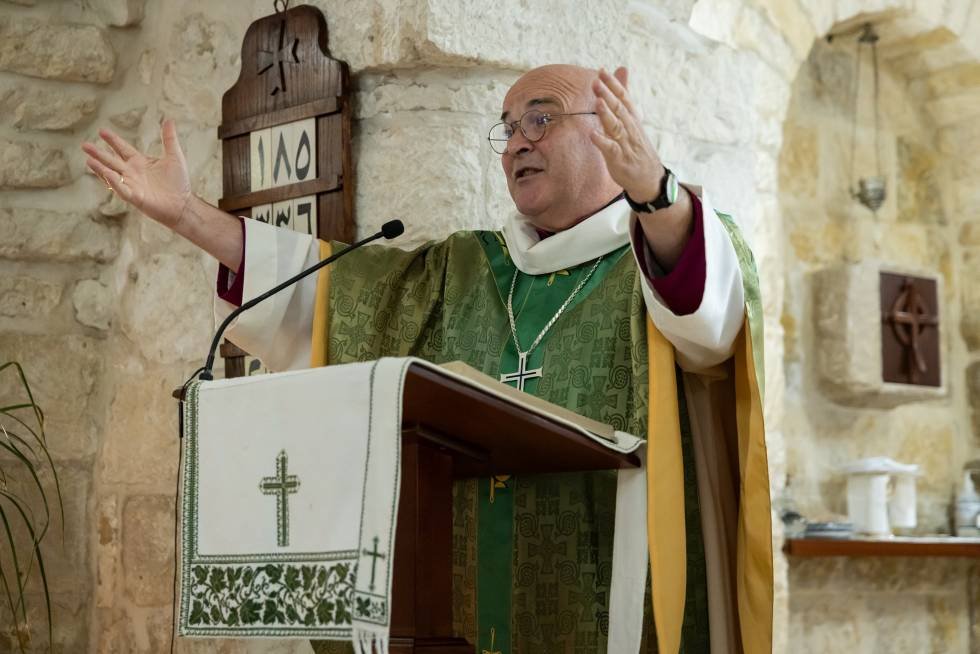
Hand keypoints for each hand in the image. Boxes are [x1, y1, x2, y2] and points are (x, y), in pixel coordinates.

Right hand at [81, 119, 192, 229]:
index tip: (102, 131)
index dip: (113, 140)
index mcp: (139, 162)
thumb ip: (169, 139)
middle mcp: (132, 173)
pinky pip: (122, 190)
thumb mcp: (174, 157)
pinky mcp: (135, 197)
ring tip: (89, 161)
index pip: (122, 149)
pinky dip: (115, 183)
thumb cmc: (178, 182)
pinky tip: (108, 174)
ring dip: (100, 169)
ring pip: (112, 175)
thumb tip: (169, 119)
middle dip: (98, 154)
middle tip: (84, 145)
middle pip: (112, 161)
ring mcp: (132, 185)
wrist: (183, 204)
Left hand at [589, 67, 664, 201]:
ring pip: (616, 126)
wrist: (649, 177)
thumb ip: (623, 96)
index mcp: (632, 118)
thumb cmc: (636, 146)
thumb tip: (622, 69)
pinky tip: (592, 134)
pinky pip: (611, 149)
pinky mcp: (620, 159)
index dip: (614, 85)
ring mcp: (626, 144)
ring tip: (597, 102)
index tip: (602, 71)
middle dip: (608, 95)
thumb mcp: (632, 120)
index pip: (624, 98)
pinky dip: (602, 141)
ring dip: (607, 114)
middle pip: (619, 109)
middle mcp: (630, 128)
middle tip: (596, 81)